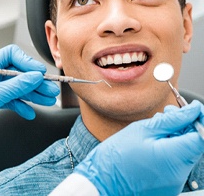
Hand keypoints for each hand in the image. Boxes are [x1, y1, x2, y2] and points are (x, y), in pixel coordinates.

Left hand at [0, 44, 59, 123]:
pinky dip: (22, 106)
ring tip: (47, 100)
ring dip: (34, 95)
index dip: (27, 62)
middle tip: (50, 89)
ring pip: (18, 88)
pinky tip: (29, 112)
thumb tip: (35, 77)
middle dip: (36, 83)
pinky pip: (12, 100)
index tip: (40, 72)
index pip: (12, 55)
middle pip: (19, 73)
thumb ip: (16, 86)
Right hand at [74, 101, 203, 195]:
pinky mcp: (168, 185)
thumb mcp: (143, 129)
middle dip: (185, 124)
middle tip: (169, 112)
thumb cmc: (117, 156)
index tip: (192, 109)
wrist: (102, 182)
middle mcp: (178, 175)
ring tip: (157, 125)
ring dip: (176, 135)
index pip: (201, 137)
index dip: (199, 120)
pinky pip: (176, 162)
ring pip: (184, 151)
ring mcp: (174, 182)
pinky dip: (170, 147)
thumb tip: (192, 110)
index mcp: (173, 158)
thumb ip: (172, 120)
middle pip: (193, 144)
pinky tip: (155, 139)